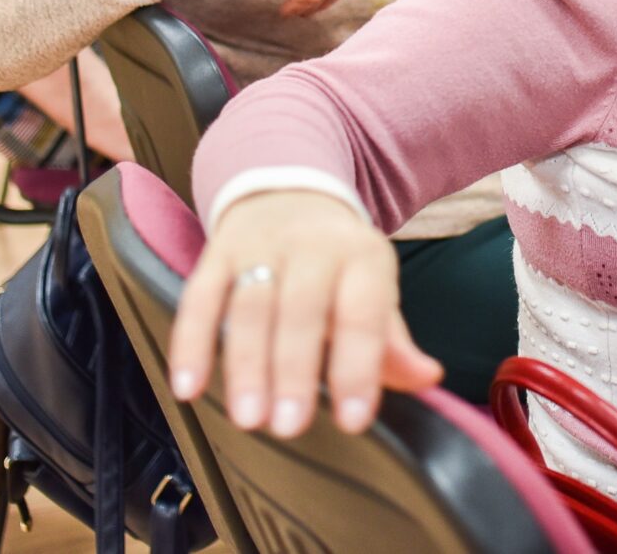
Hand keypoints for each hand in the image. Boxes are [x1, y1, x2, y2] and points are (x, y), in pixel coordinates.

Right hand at [168, 190, 441, 437]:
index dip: (358, 367)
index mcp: (362, 256)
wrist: (289, 189)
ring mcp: (261, 246)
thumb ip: (394, 342)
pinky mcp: (218, 251)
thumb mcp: (373, 289)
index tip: (351, 421)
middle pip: (302, 309)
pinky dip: (191, 342)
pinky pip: (200, 297)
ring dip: (246, 364)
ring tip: (248, 418)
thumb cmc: (338, 261)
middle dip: (296, 370)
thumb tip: (428, 377)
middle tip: (289, 427)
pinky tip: (188, 387)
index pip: (364, 313)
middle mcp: (313, 246)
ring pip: (250, 305)